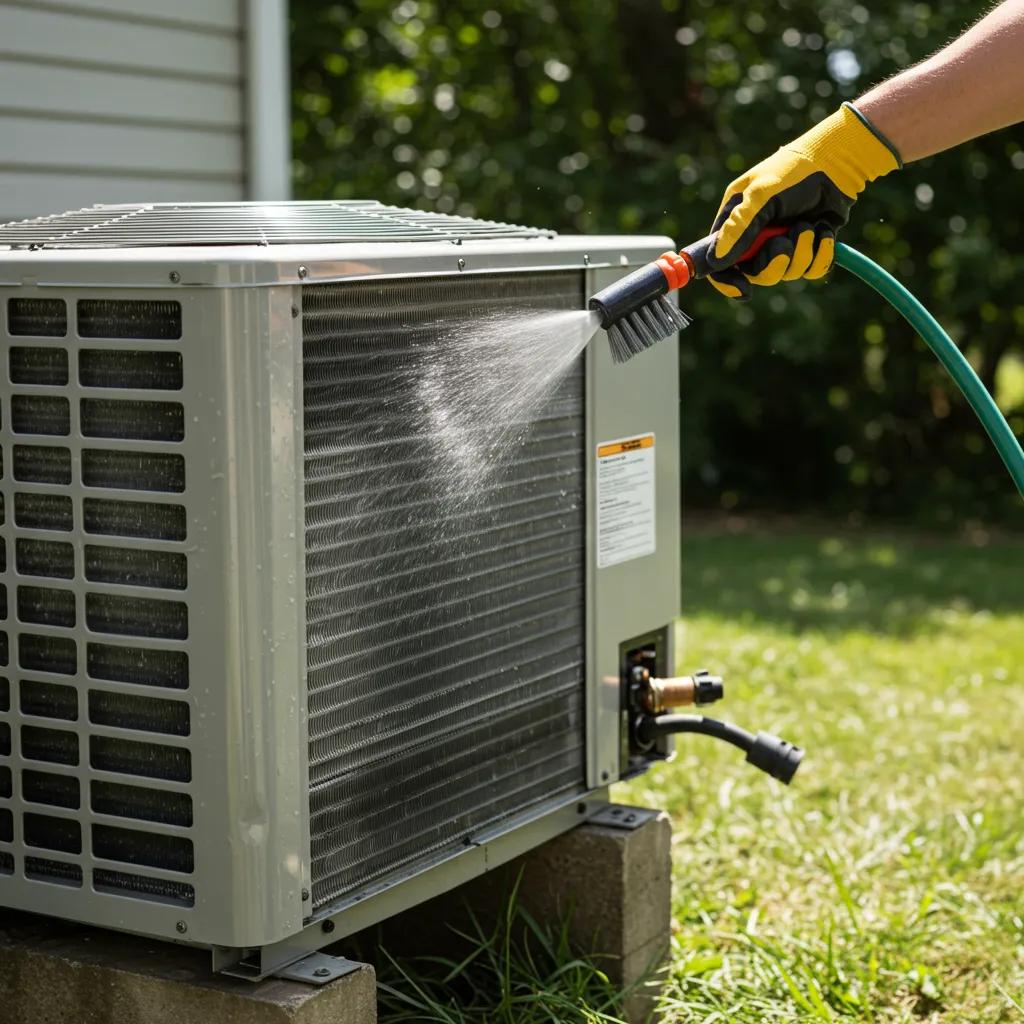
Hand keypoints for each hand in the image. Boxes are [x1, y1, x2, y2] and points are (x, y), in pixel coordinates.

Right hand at [706, 103, 900, 298]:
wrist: (837, 163)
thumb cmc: (793, 172)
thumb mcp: (760, 195)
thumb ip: (738, 228)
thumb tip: (716, 260)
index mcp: (735, 222)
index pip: (719, 262)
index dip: (727, 280)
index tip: (743, 289)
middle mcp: (756, 237)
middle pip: (755, 274)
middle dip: (774, 263)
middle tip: (784, 244)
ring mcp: (783, 243)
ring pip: (786, 273)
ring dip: (801, 253)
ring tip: (808, 226)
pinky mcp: (809, 247)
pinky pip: (811, 269)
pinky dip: (821, 253)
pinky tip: (824, 231)